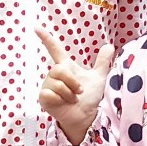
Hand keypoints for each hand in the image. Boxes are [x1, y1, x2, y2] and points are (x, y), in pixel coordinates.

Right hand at [36, 29, 112, 145]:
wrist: (87, 117)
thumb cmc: (90, 98)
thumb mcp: (98, 78)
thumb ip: (102, 62)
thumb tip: (110, 46)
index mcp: (66, 67)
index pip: (54, 49)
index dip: (46, 39)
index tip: (36, 28)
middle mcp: (54, 75)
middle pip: (59, 69)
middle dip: (72, 81)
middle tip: (80, 91)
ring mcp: (48, 86)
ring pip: (57, 83)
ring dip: (70, 93)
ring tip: (73, 99)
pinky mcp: (44, 98)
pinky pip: (51, 93)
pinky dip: (62, 100)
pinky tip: (64, 104)